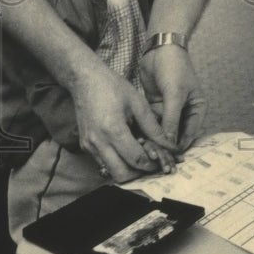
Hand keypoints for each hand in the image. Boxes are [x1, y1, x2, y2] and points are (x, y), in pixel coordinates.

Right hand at [70, 60, 175, 183]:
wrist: (84, 78)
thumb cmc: (111, 86)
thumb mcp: (137, 103)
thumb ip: (153, 127)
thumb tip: (169, 145)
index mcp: (113, 130)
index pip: (136, 160)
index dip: (152, 164)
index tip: (162, 160)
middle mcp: (98, 142)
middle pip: (122, 175)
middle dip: (139, 173)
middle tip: (152, 163)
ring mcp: (89, 145)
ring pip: (111, 172)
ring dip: (127, 169)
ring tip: (140, 155)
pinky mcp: (85, 145)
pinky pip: (103, 162)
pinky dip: (117, 161)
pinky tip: (127, 148)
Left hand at [140, 46, 206, 150]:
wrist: (160, 48)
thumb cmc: (174, 67)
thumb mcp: (174, 93)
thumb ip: (171, 119)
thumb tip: (169, 143)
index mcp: (197, 110)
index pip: (188, 135)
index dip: (178, 147)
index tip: (167, 159)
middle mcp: (184, 112)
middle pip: (174, 135)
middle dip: (164, 145)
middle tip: (152, 157)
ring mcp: (169, 110)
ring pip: (161, 130)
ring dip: (153, 138)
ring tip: (143, 149)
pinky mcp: (155, 106)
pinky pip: (150, 122)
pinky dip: (145, 129)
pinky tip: (136, 137)